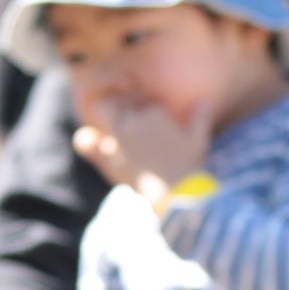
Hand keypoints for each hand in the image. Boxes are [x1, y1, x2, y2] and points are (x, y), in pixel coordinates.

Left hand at [73, 92, 211, 194]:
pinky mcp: (106, 156)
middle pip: (117, 99)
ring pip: (102, 110)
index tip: (145, 117)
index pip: (139, 96)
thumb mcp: (198, 139)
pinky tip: (92, 143)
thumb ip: (200, 118)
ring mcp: (118, 136)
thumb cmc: (189, 165)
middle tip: (125, 120)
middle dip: (119, 104)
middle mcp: (134, 120)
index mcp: (155, 112)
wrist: (175, 192)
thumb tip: (204, 102)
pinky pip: (85, 140)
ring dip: (106, 117)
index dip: (140, 105)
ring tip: (115, 132)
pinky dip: (86, 139)